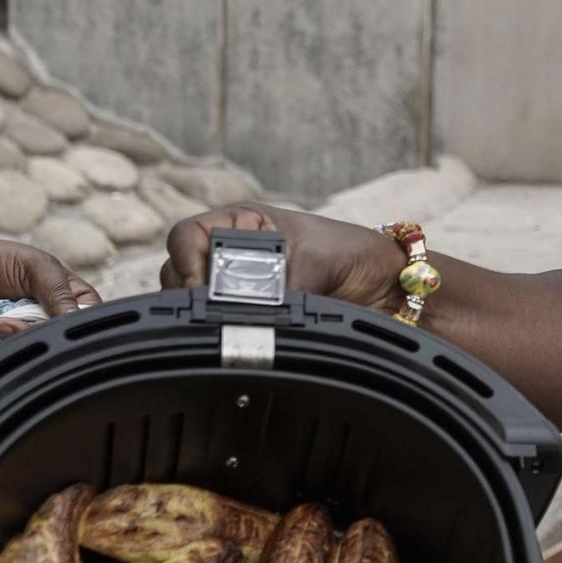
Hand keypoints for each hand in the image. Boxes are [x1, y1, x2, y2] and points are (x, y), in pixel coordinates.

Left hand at [0, 239, 100, 338]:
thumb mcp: (36, 267)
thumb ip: (59, 293)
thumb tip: (73, 321)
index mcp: (71, 295)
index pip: (91, 317)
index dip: (80, 321)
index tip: (62, 318)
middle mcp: (54, 317)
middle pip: (66, 336)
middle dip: (44, 327)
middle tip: (26, 312)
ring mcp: (32, 332)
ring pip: (42, 348)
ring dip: (21, 333)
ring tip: (1, 319)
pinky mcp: (10, 346)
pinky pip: (19, 355)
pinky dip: (6, 342)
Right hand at [160, 205, 402, 310]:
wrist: (384, 286)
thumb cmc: (352, 254)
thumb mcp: (315, 259)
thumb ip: (279, 284)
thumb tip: (254, 314)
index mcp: (240, 224)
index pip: (185, 236)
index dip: (186, 262)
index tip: (201, 289)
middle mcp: (228, 253)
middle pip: (177, 272)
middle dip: (188, 292)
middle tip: (211, 313)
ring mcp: (234, 286)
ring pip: (189, 301)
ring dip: (199, 313)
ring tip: (226, 325)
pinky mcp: (247, 316)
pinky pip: (215, 324)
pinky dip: (218, 331)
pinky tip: (235, 338)